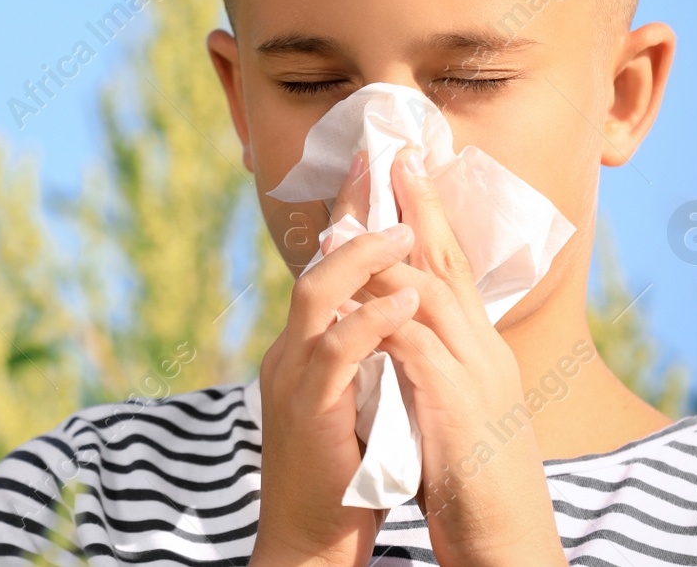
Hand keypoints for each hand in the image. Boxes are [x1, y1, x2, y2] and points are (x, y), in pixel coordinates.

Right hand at [250, 149, 420, 566]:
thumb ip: (367, 354)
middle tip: (381, 168)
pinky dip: (373, 322)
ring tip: (402, 230)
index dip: (348, 215)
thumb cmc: (345, 474)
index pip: (325, 266)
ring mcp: (294, 378)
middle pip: (315, 264)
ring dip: (362, 258)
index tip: (376, 167)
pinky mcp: (308, 409)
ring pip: (317, 295)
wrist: (311, 539)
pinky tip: (405, 302)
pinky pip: (337, 352)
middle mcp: (291, 352)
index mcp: (305, 347)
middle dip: (348, 213)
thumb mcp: (358, 400)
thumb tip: (401, 311)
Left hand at [358, 147, 567, 566]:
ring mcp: (474, 374)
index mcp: (480, 349)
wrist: (509, 542)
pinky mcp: (456, 405)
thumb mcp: (454, 408)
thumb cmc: (475, 482)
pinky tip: (363, 290)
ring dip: (393, 247)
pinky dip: (387, 313)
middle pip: (448, 262)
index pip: (452, 269)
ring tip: (365, 203)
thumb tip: (403, 331)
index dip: (428, 218)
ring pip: (430, 291)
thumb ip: (433, 364)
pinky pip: (415, 345)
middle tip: (394, 152)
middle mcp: (483, 350)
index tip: (404, 171)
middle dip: (419, 205)